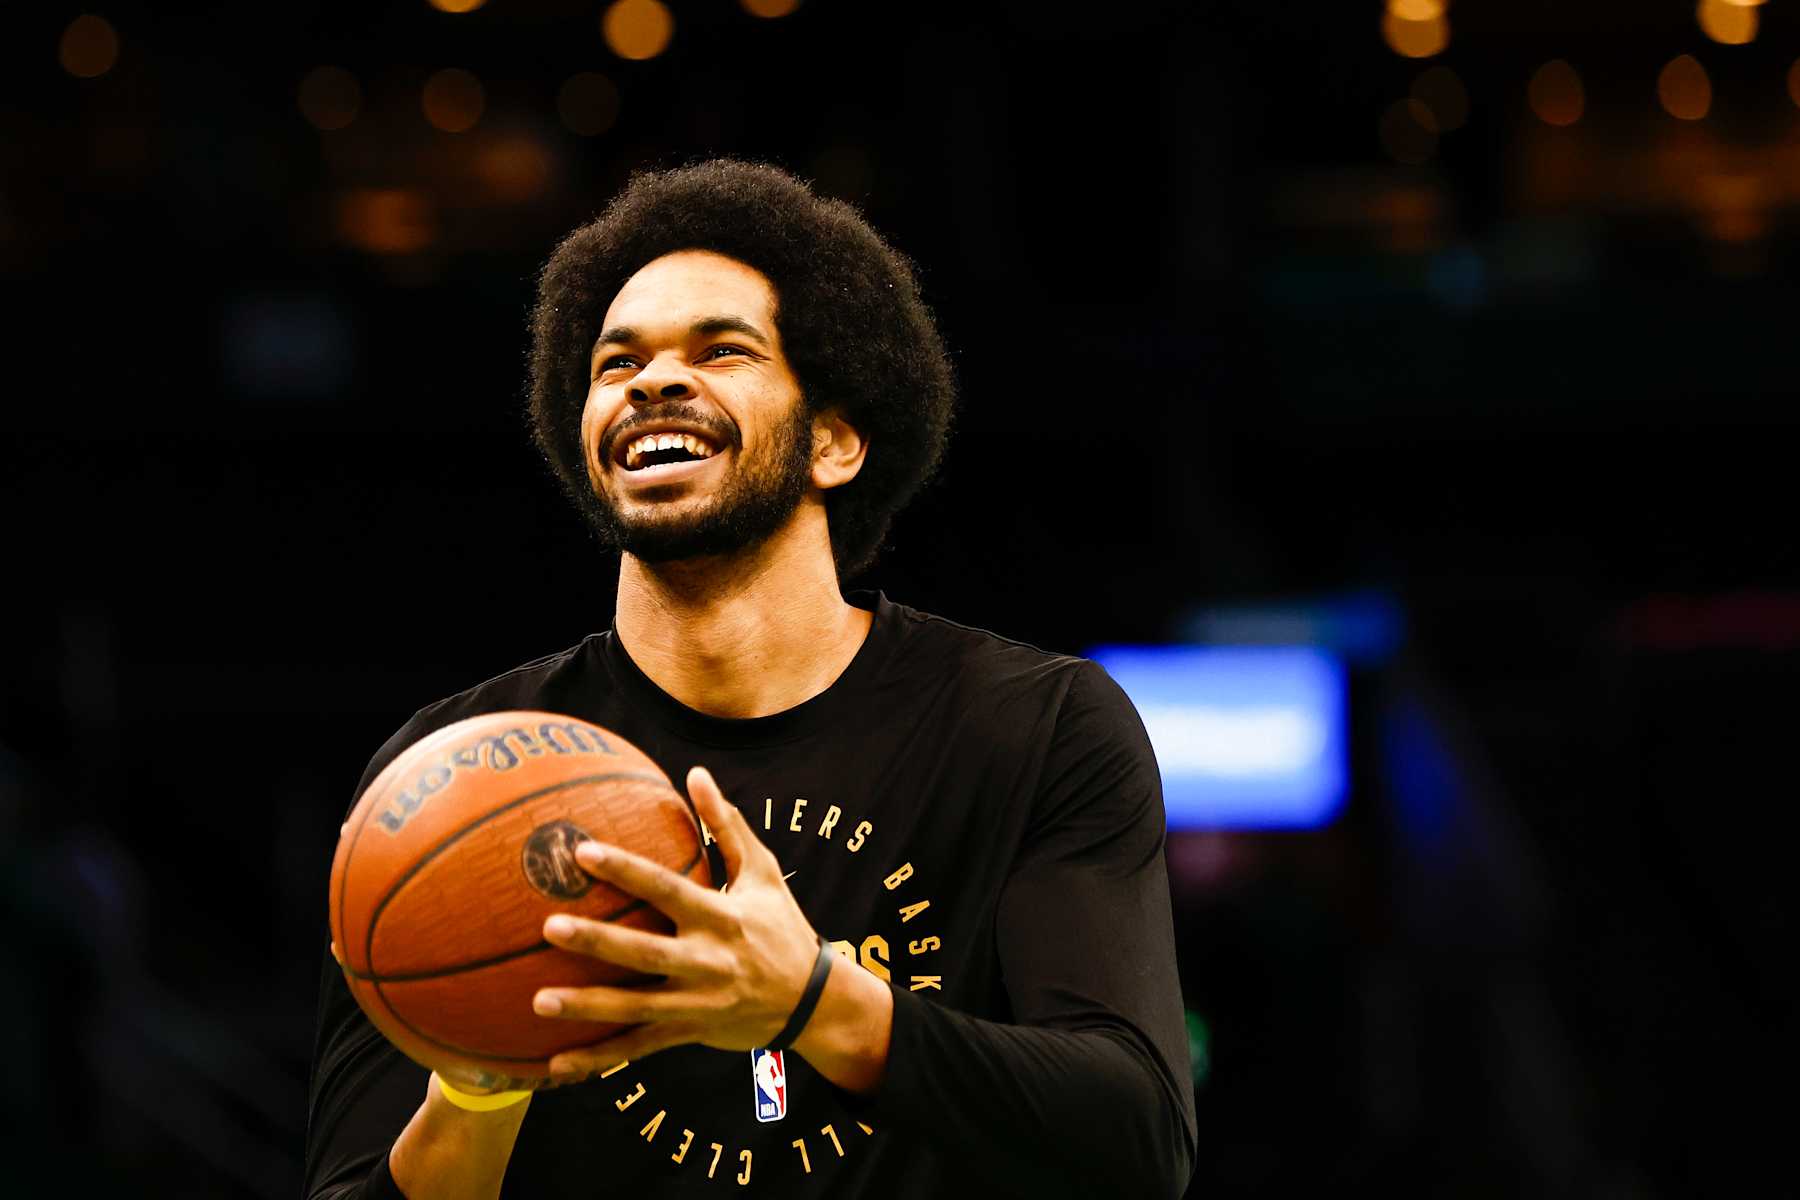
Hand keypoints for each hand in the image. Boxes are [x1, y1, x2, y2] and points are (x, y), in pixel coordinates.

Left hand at [530, 765, 824, 1079]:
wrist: (813, 1001)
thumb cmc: (782, 925)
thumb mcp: (763, 872)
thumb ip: (726, 825)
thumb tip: (696, 774)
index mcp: (721, 916)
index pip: (667, 889)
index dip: (626, 870)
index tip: (584, 852)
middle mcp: (707, 961)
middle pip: (644, 951)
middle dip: (597, 941)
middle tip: (549, 927)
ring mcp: (696, 1003)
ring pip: (635, 1008)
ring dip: (587, 1007)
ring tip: (538, 1002)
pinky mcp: (689, 1033)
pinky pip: (638, 1048)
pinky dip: (600, 1059)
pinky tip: (557, 1064)